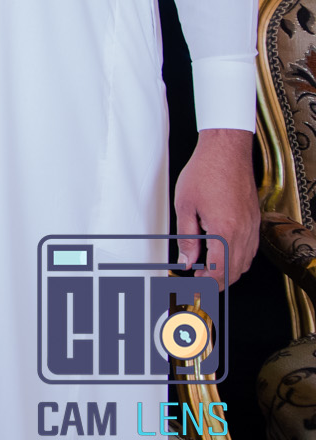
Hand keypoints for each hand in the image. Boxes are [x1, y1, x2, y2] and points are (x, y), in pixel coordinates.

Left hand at [174, 128, 258, 285]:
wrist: (226, 152)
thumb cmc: (204, 172)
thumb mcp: (185, 206)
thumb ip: (187, 238)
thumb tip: (187, 261)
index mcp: (224, 230)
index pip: (218, 270)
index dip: (206, 284)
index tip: (195, 288)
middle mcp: (243, 232)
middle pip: (234, 271)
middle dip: (217, 283)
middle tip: (199, 284)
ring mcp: (252, 227)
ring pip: (244, 263)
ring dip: (228, 272)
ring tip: (208, 272)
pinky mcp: (254, 221)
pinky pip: (250, 249)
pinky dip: (237, 259)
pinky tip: (223, 256)